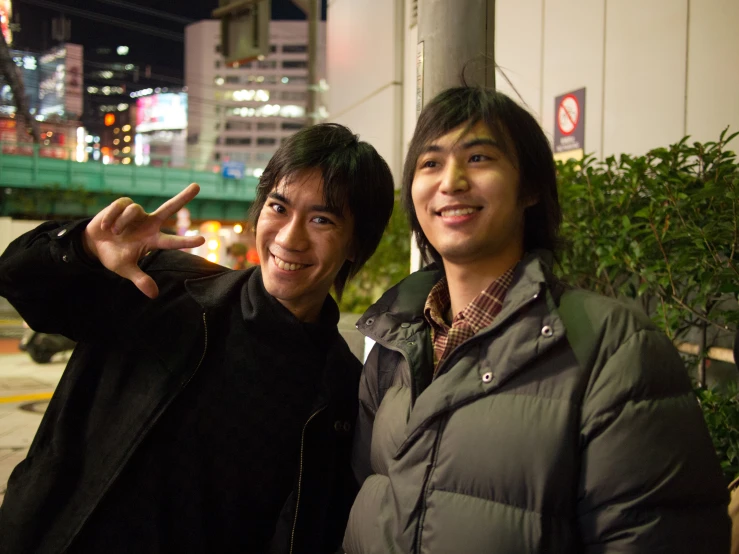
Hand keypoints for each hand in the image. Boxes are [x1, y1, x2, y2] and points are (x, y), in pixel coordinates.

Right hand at [83, 183, 205, 298]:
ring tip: (113, 233)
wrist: (93, 245)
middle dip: (183, 197)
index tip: (203, 240)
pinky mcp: (123, 204)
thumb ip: (141, 280)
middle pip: (169, 208)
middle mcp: (149, 224)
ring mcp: (137, 213)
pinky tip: (105, 226)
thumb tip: (154, 295)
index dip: (187, 241)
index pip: (172, 241)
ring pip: (134, 210)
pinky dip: (111, 218)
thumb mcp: (126, 270)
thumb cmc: (114, 257)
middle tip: (197, 186)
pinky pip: (120, 206)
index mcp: (153, 240)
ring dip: (121, 223)